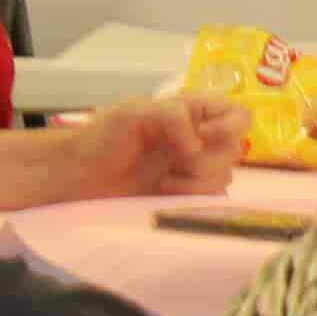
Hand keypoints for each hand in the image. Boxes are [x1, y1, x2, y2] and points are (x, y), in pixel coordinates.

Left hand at [69, 92, 240, 194]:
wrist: (79, 176)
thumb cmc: (102, 137)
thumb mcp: (133, 112)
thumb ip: (171, 117)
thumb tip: (197, 145)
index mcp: (192, 113)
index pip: (237, 115)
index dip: (230, 127)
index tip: (203, 137)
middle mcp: (199, 140)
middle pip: (236, 151)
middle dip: (207, 161)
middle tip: (178, 163)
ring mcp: (193, 171)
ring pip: (224, 178)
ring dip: (197, 183)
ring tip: (164, 182)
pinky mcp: (185, 198)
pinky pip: (210, 202)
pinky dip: (192, 200)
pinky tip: (164, 195)